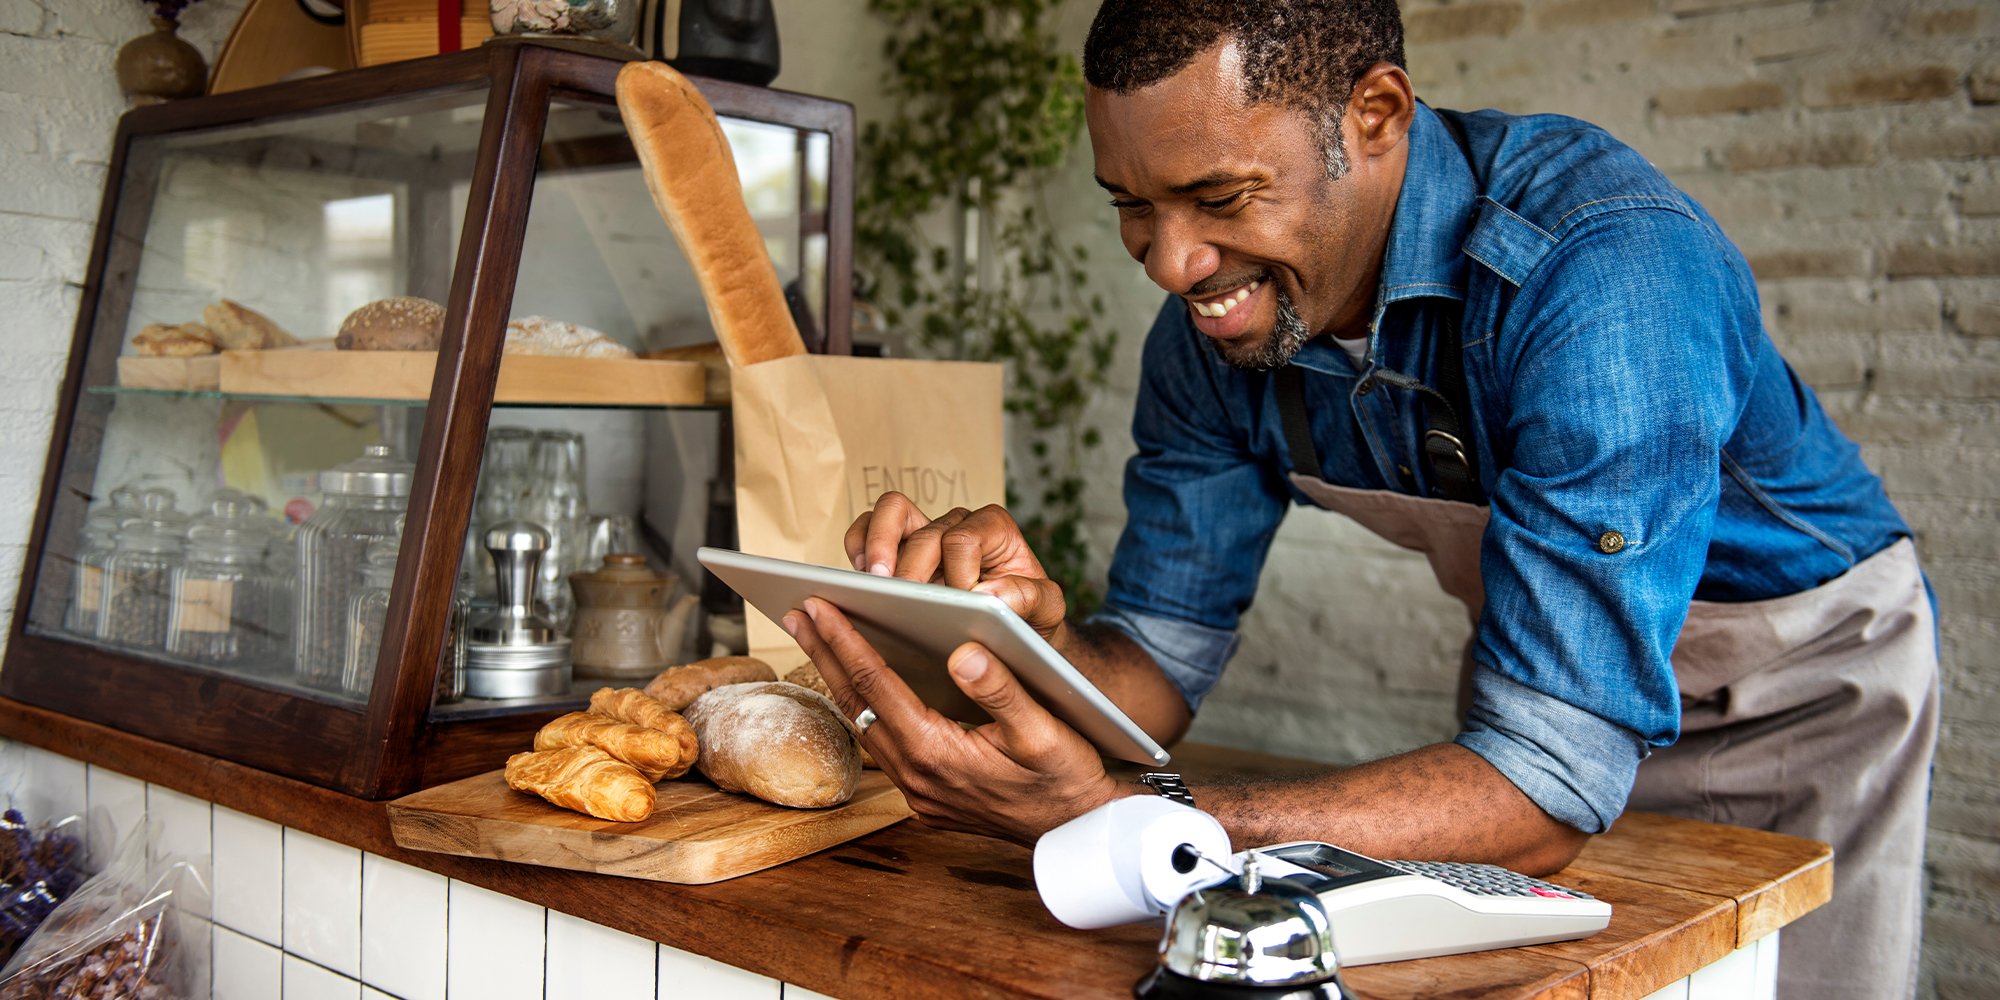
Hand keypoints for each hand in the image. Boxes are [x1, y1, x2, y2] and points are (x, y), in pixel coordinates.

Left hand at [783, 596, 1126, 844]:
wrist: (1078, 830)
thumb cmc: (1067, 776)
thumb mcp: (1044, 730)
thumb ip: (1002, 689)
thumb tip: (963, 651)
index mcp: (937, 752)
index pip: (877, 685)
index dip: (845, 640)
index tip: (818, 605)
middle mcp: (916, 775)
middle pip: (857, 703)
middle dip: (824, 653)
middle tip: (797, 612)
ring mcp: (917, 790)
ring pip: (864, 724)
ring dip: (839, 680)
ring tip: (819, 639)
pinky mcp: (925, 795)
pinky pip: (882, 743)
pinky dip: (865, 705)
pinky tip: (862, 683)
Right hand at [844, 491, 1067, 637]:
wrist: (1015, 630)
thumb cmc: (1030, 615)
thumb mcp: (1046, 610)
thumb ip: (1029, 598)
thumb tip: (988, 595)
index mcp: (994, 529)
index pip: (962, 539)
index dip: (956, 572)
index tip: (961, 604)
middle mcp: (957, 523)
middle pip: (922, 530)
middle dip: (910, 566)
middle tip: (903, 598)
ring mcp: (924, 533)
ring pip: (890, 512)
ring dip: (877, 545)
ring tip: (873, 582)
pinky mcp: (898, 551)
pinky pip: (867, 529)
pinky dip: (858, 545)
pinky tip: (862, 580)